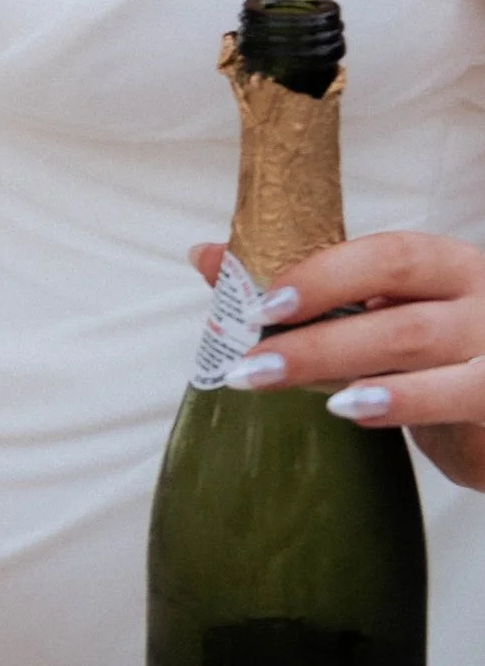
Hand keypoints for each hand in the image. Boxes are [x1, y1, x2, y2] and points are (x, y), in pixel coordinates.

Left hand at [190, 230, 484, 488]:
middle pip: (394, 306)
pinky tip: (351, 410)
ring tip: (275, 380)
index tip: (261, 303)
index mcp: (446, 267)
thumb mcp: (378, 322)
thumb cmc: (433, 364)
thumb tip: (206, 256)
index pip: (389, 256)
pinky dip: (400, 402)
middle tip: (250, 362)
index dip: (325, 274)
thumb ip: (306, 295)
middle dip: (314, 334)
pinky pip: (455, 394)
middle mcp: (479, 299)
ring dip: (336, 366)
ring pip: (414, 346)